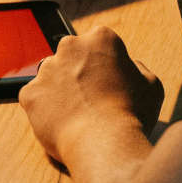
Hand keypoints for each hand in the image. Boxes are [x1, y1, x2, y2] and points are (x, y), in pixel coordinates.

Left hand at [19, 26, 164, 166]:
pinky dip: (45, 110)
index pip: (99, 43)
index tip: (109, 83)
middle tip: (92, 99)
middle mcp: (70, 46)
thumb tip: (128, 67)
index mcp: (101, 38)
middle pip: (72, 56)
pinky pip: (36, 99)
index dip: (105, 64)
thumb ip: (137, 68)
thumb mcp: (151, 84)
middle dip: (79, 73)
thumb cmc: (133, 114)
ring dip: (61, 91)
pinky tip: (63, 124)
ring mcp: (46, 69)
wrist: (104, 144)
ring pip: (51, 77)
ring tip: (78, 116)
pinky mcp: (30, 93)